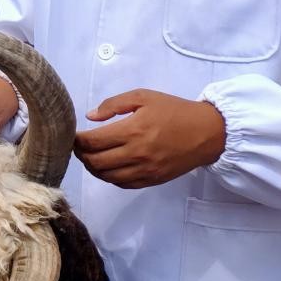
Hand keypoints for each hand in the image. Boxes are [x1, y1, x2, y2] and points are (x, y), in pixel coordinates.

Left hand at [74, 88, 226, 188]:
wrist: (208, 132)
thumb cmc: (174, 110)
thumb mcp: (144, 96)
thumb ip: (113, 104)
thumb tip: (90, 116)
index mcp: (133, 131)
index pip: (93, 142)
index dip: (76, 140)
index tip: (72, 135)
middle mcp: (136, 154)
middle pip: (95, 162)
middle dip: (80, 154)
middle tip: (77, 146)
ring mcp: (145, 170)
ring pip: (107, 176)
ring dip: (92, 167)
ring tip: (89, 156)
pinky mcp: (153, 180)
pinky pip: (123, 184)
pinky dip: (109, 177)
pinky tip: (107, 167)